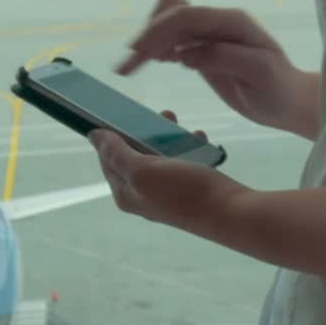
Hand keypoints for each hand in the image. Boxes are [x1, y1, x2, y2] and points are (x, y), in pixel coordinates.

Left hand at [89, 111, 246, 231]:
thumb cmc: (185, 192)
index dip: (110, 134)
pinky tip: (198, 138)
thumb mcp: (144, 170)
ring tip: (177, 122)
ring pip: (159, 155)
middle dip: (142, 131)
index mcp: (126, 193)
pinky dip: (187, 146)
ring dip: (166, 136)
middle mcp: (143, 195)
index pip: (106, 158)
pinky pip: (181, 160)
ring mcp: (166, 193)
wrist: (232, 213)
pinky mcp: (187, 189)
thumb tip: (93, 136)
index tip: (119, 111)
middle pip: (133, 154)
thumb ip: (117, 153)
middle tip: (157, 114)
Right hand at [116, 0, 302, 131]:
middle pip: (171, 14)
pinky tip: (149, 64)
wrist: (289, 101)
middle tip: (126, 68)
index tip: (136, 51)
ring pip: (167, 23)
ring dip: (148, 42)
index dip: (159, 28)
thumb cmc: (278, 88)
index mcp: (232, 21)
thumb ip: (224, 59)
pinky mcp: (202, 49)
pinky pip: (172, 39)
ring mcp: (209, 34)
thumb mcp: (258, 73)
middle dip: (147, 36)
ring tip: (130, 67)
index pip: (187, 15)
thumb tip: (186, 54)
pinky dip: (157, 49)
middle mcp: (218, 22)